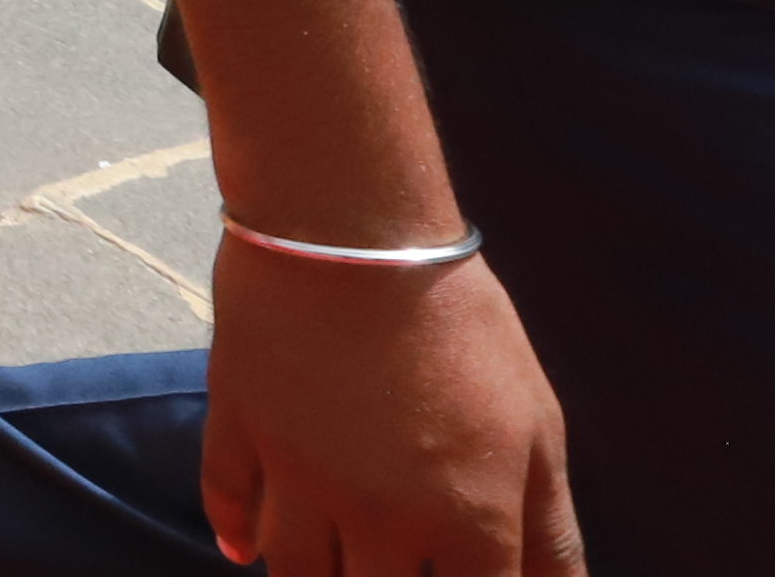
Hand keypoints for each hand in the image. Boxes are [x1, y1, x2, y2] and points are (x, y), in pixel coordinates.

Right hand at [202, 245, 579, 574]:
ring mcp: (297, 478)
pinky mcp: (239, 427)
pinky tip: (246, 550)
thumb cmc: (463, 325)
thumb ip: (550, 532)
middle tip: (388, 562)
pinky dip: (233, 534)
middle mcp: (377, 521)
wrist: (353, 231)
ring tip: (330, 565)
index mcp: (466, 525)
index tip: (454, 574)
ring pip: (294, 572)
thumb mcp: (538, 429)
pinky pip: (224, 504)